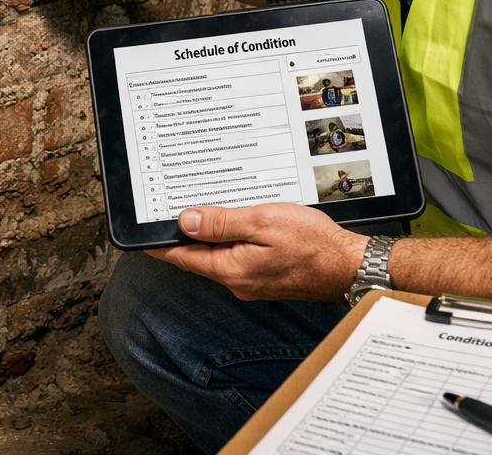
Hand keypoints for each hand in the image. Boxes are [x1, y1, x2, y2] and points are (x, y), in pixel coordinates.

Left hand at [144, 203, 367, 302]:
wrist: (351, 266)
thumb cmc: (313, 244)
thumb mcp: (262, 222)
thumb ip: (221, 222)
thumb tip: (185, 221)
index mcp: (230, 269)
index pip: (181, 256)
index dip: (159, 243)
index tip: (139, 232)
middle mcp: (237, 281)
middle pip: (197, 257)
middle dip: (182, 235)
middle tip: (167, 209)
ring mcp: (252, 281)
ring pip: (218, 256)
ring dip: (208, 235)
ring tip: (200, 210)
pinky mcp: (266, 277)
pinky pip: (237, 258)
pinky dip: (230, 241)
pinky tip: (235, 224)